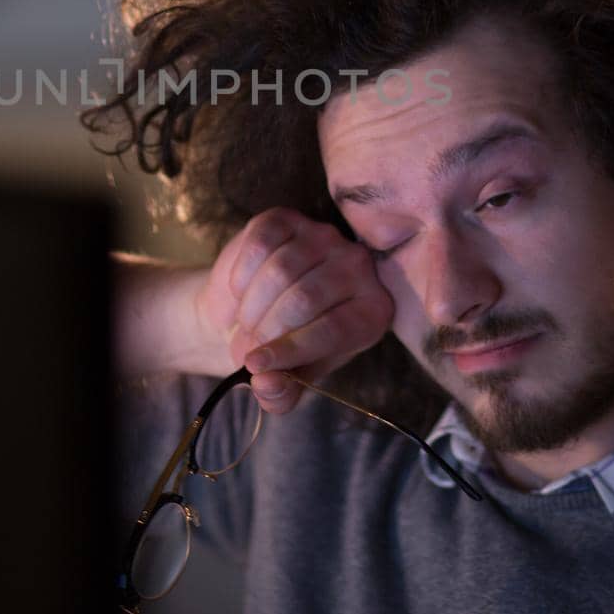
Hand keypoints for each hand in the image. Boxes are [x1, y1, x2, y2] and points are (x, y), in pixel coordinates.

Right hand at [195, 207, 393, 413]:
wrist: (250, 311)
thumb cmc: (282, 349)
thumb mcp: (286, 381)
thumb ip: (280, 394)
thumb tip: (266, 383)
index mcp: (373, 312)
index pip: (335, 329)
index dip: (290, 351)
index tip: (255, 366)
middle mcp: (360, 267)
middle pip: (305, 299)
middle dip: (264, 331)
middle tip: (245, 351)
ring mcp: (324, 236)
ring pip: (280, 271)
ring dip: (250, 307)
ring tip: (244, 327)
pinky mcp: (288, 219)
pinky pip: (260, 245)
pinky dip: (240, 276)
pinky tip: (240, 293)